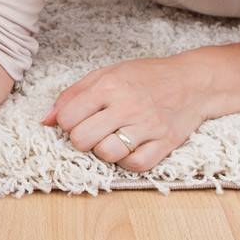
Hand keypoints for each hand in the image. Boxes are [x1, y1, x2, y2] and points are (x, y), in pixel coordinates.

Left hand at [43, 55, 210, 172]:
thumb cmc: (146, 77)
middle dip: (82, 139)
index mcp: (109, 86)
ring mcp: (147, 126)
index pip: (68, 118)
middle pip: (83, 140)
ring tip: (112, 139)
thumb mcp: (106, 74)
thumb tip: (46, 121)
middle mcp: (127, 106)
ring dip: (104, 151)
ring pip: (107, 154)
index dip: (68, 123)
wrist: (193, 81)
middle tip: (94, 131)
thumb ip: (73, 95)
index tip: (79, 120)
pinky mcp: (165, 143)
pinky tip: (129, 148)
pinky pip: (135, 165)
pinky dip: (127, 161)